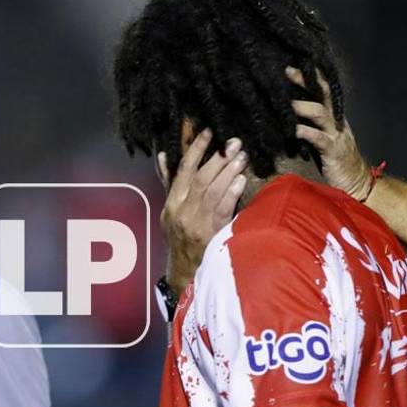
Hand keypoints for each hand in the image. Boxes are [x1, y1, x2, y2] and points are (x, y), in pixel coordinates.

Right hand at [158, 125, 247, 292]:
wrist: (185, 274)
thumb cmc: (181, 240)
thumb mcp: (170, 212)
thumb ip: (170, 184)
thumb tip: (165, 155)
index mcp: (171, 203)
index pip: (183, 170)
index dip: (196, 149)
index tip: (209, 132)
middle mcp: (180, 211)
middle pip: (200, 178)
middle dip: (218, 158)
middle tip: (234, 142)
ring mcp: (194, 224)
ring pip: (211, 191)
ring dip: (228, 171)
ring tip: (241, 157)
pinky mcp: (209, 235)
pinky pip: (221, 210)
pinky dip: (231, 193)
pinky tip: (240, 180)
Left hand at [286, 66, 372, 199]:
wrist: (357, 184)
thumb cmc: (336, 163)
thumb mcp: (323, 140)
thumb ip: (310, 126)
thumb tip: (288, 115)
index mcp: (334, 117)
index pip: (323, 90)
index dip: (311, 76)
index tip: (293, 64)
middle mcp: (336, 121)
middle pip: (322, 94)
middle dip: (305, 81)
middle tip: (286, 71)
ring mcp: (336, 135)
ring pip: (320, 112)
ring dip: (301, 106)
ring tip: (285, 101)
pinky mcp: (333, 151)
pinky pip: (319, 138)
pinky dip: (305, 132)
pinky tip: (293, 130)